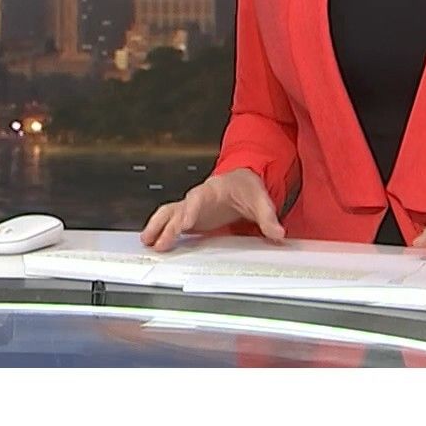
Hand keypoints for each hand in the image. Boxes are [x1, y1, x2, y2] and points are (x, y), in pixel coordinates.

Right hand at [140, 168, 284, 251]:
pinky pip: (171, 222)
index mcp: (212, 190)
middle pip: (176, 208)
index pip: (197, 199)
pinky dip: (161, 231)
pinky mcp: (190, 218)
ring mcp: (191, 208)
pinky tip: (154, 244)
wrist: (241, 181)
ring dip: (157, 227)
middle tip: (158, 242)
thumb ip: (268, 218)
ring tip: (147, 242)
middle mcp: (197, 199)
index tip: (183, 224)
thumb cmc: (246, 187)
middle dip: (166, 225)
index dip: (189, 211)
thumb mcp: (260, 200)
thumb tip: (278, 234)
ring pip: (168, 214)